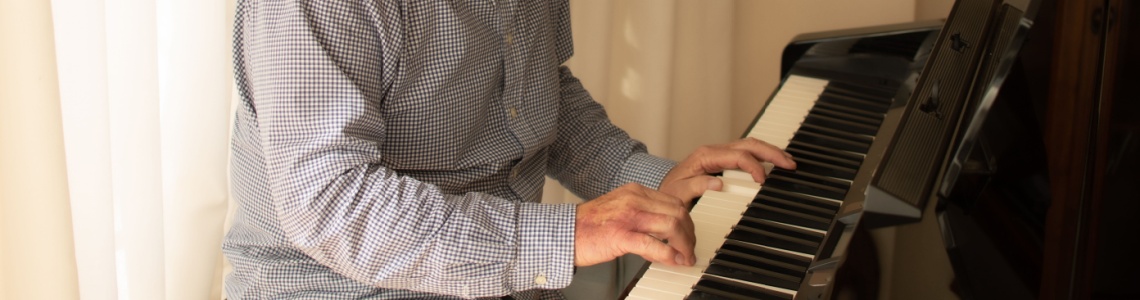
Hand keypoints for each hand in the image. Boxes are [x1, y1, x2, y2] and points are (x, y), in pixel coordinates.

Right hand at [574, 183, 695, 266]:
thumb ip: (641, 216)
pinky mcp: (621, 235)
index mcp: (635, 191)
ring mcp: (628, 217)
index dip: (686, 220)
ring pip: (671, 225)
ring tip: (684, 257)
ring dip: (684, 244)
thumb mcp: (619, 210)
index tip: (688, 236)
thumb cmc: (588, 226)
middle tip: (689, 249)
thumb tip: (663, 234)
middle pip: (678, 211)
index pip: (673, 201)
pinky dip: (669, 254)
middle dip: (689, 234)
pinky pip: (654, 244)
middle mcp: (634, 199)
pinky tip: (673, 261)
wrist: (563, 233)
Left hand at [659, 137, 795, 201]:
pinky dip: (762, 155)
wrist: (663, 190)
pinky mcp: (722, 160)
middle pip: (749, 145)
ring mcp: (719, 154)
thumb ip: (695, 187)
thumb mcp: (678, 192)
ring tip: (787, 161)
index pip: (737, 156)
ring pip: (750, 146)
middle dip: (771, 152)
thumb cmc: (671, 192)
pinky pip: (746, 153)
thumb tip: (718, 183)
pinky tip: (772, 162)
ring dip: (770, 152)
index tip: (763, 181)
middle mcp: (714, 152)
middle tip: (789, 163)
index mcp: (705, 157)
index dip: (753, 166)